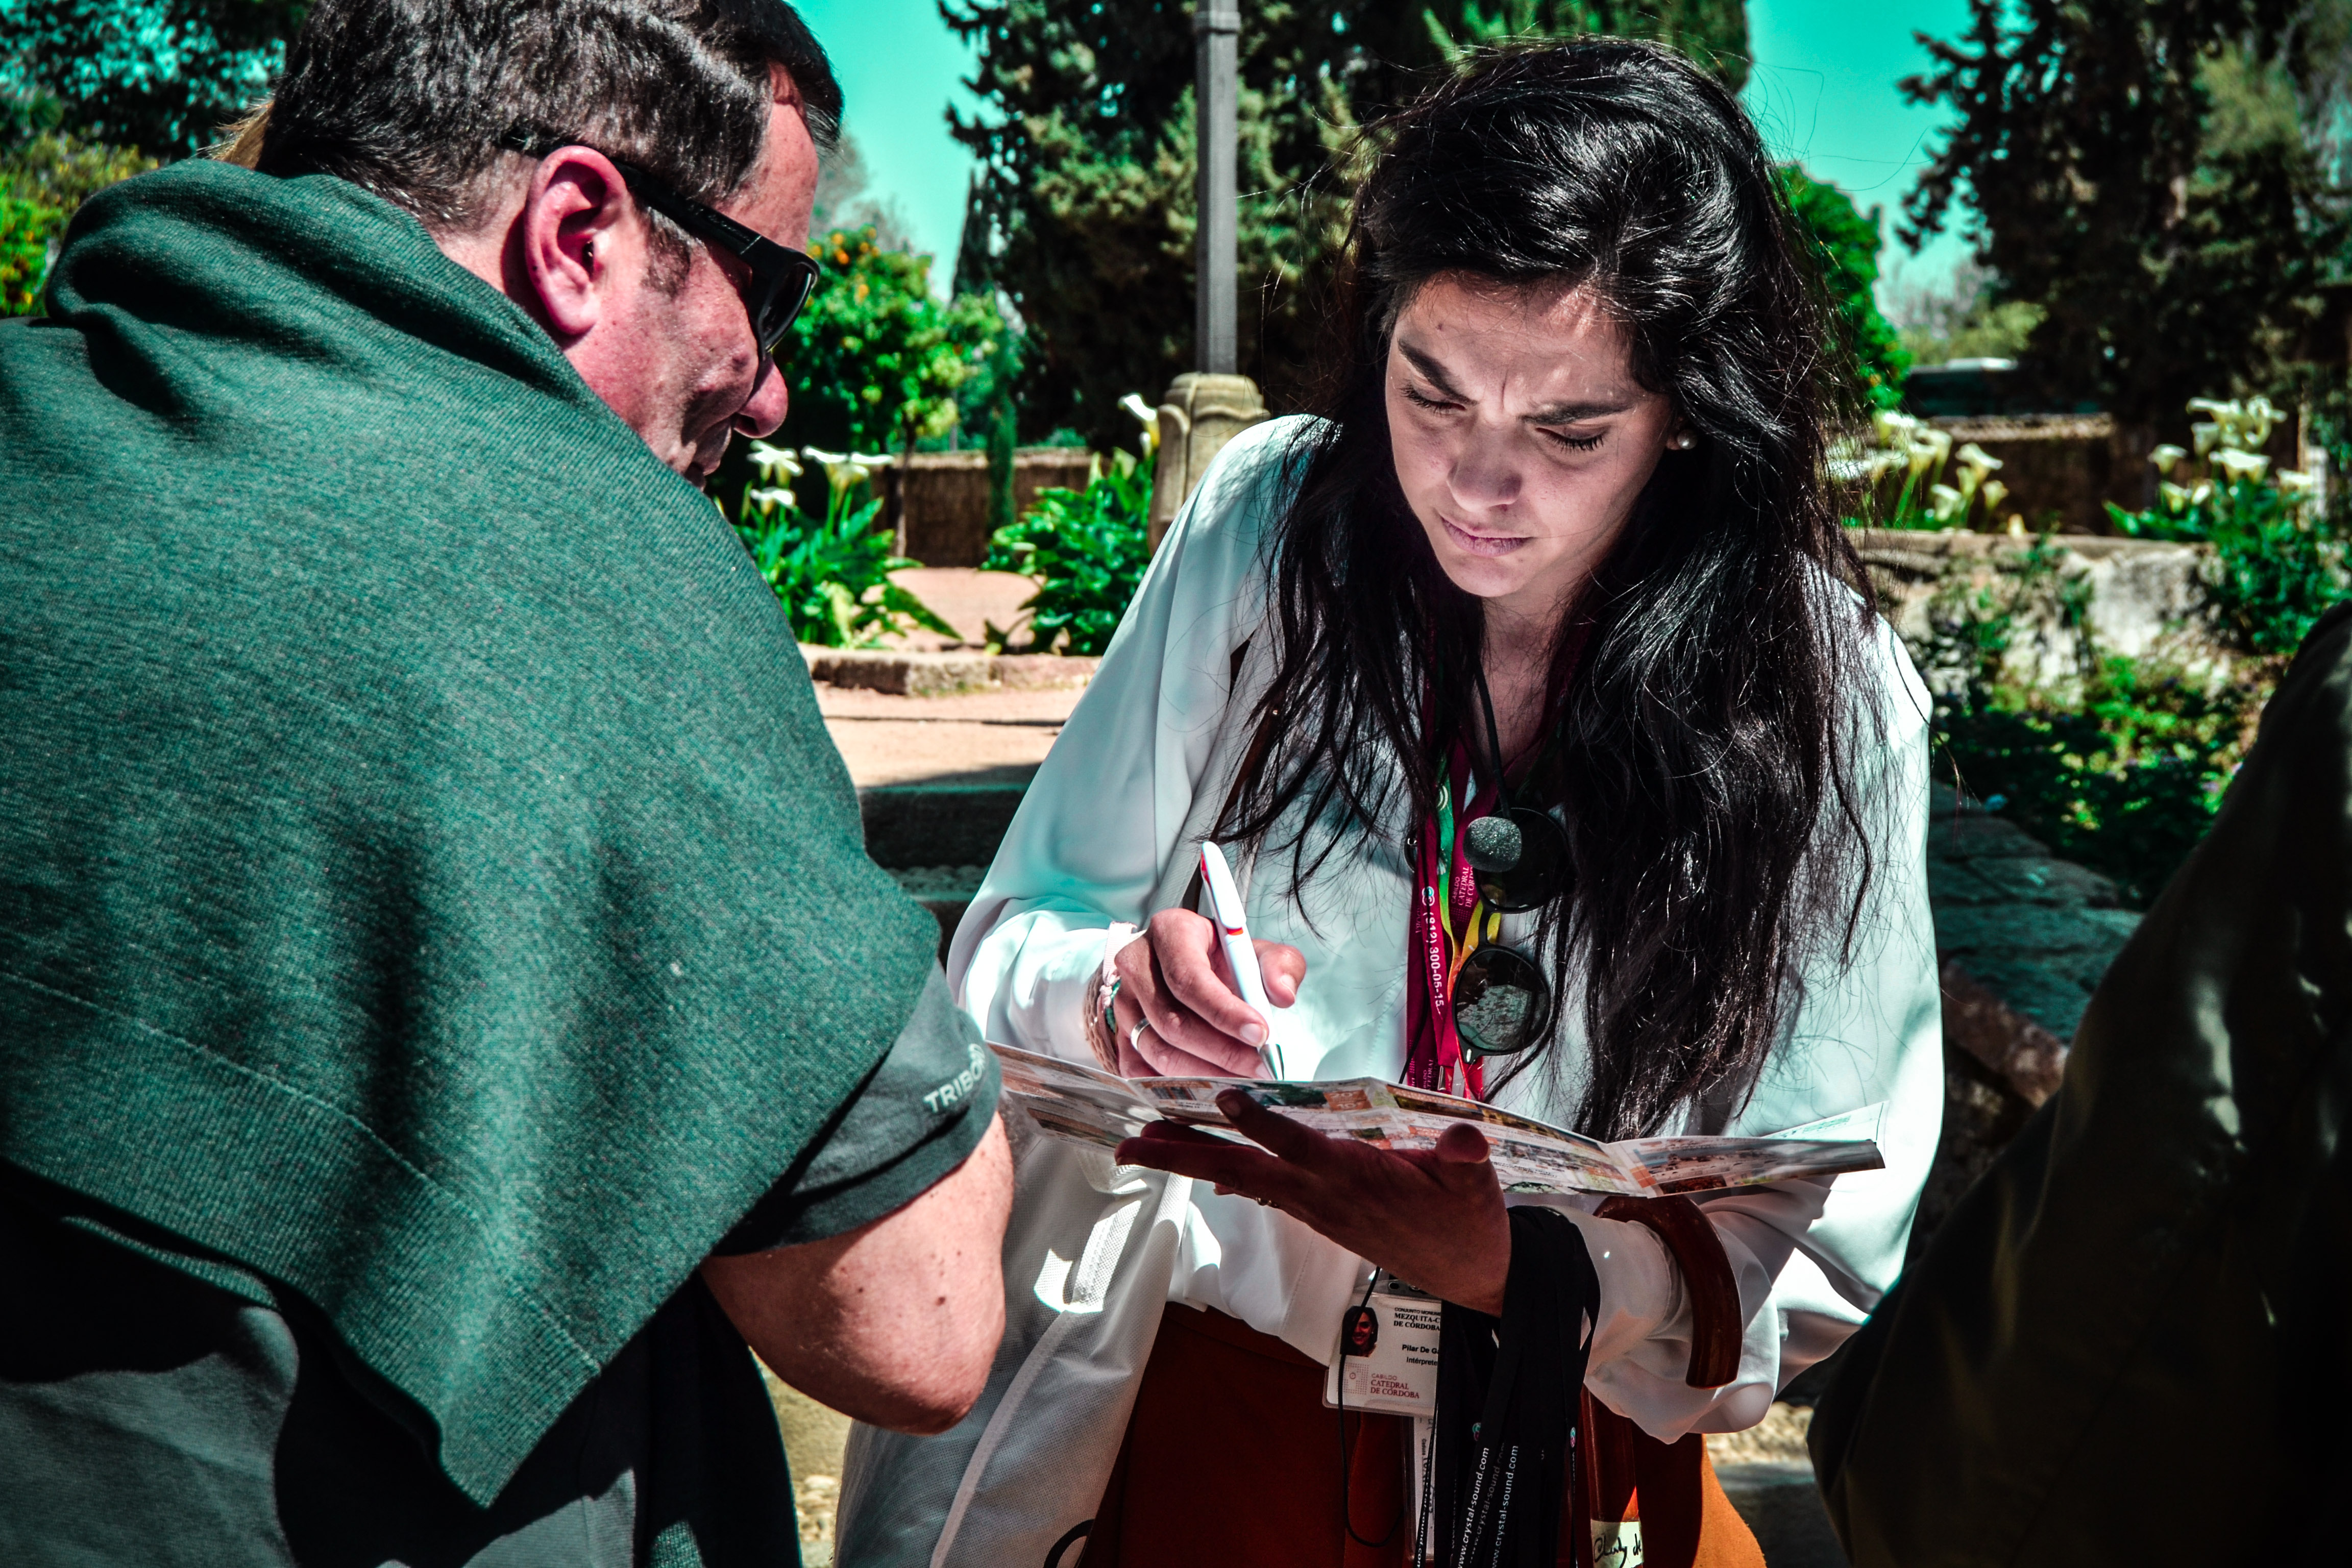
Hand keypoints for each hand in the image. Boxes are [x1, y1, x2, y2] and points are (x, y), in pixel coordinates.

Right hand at [1110, 908, 1304, 1077]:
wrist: (1189, 968)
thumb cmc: (1224, 960)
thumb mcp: (1256, 951)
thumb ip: (1280, 965)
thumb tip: (1283, 995)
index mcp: (1170, 932)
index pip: (1189, 978)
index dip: (1224, 1012)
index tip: (1262, 1034)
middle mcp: (1136, 964)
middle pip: (1172, 1021)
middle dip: (1221, 1051)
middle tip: (1260, 1068)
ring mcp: (1122, 1002)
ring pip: (1157, 1050)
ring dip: (1203, 1073)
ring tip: (1242, 1080)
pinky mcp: (1119, 1033)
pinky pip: (1140, 1069)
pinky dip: (1174, 1084)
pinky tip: (1208, 1087)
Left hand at [1115, 1091, 1510, 1315]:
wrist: (1469, 1273)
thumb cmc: (1468, 1221)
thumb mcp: (1474, 1184)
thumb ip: (1466, 1158)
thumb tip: (1468, 1138)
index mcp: (1354, 1179)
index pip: (1298, 1146)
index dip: (1262, 1123)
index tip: (1224, 1098)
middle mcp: (1322, 1195)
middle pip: (1240, 1170)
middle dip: (1183, 1155)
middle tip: (1129, 1143)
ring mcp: (1315, 1207)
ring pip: (1242, 1180)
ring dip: (1193, 1160)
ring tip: (1145, 1142)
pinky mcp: (1319, 1214)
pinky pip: (1262, 1190)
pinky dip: (1228, 1175)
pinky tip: (1206, 1167)